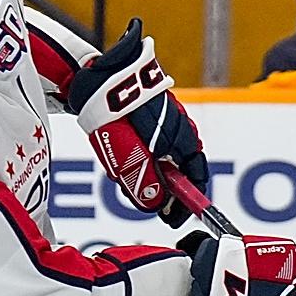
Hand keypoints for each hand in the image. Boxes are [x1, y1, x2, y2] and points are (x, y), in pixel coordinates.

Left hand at [63, 28, 207, 224]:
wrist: (100, 77)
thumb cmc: (118, 117)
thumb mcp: (130, 158)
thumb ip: (145, 182)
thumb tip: (157, 205)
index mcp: (184, 142)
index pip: (196, 179)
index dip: (185, 203)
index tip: (172, 218)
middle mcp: (183, 129)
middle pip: (181, 168)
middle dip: (164, 187)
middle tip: (143, 198)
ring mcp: (170, 116)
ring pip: (166, 154)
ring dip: (151, 169)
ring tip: (125, 172)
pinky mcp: (154, 108)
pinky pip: (154, 139)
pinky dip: (144, 152)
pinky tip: (123, 150)